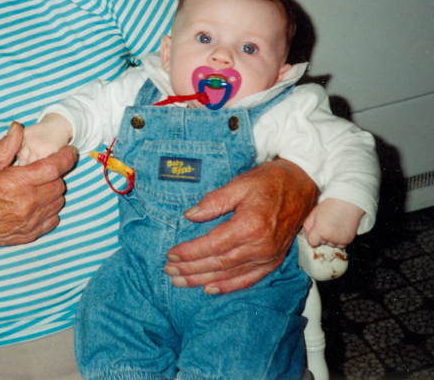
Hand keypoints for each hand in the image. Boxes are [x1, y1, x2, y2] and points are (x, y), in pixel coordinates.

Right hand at [0, 122, 77, 254]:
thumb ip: (5, 148)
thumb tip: (18, 128)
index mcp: (15, 183)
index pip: (53, 167)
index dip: (66, 157)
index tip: (70, 150)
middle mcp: (27, 204)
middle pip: (59, 184)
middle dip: (56, 173)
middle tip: (44, 166)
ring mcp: (28, 222)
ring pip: (58, 202)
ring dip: (53, 191)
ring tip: (38, 184)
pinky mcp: (27, 235)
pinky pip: (52, 221)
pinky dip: (50, 210)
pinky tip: (36, 203)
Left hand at [164, 158, 317, 293]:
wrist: (301, 185)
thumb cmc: (268, 181)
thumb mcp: (239, 184)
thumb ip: (213, 202)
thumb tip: (190, 216)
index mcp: (250, 226)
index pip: (213, 245)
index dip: (190, 252)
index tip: (171, 255)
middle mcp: (260, 246)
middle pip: (219, 263)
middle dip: (191, 269)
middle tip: (169, 271)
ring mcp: (268, 256)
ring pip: (229, 274)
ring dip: (202, 279)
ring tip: (180, 281)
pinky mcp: (273, 261)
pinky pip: (248, 279)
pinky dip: (228, 286)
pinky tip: (210, 289)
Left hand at [303, 198, 362, 247]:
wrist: (347, 203)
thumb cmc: (329, 207)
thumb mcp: (314, 213)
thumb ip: (307, 226)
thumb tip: (307, 237)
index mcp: (320, 231)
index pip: (312, 242)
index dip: (312, 236)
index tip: (316, 230)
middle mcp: (330, 238)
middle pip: (322, 243)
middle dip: (322, 236)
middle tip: (327, 225)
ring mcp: (340, 240)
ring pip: (331, 245)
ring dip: (330, 239)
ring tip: (334, 227)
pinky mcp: (348, 241)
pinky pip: (340, 245)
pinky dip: (339, 240)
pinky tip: (339, 230)